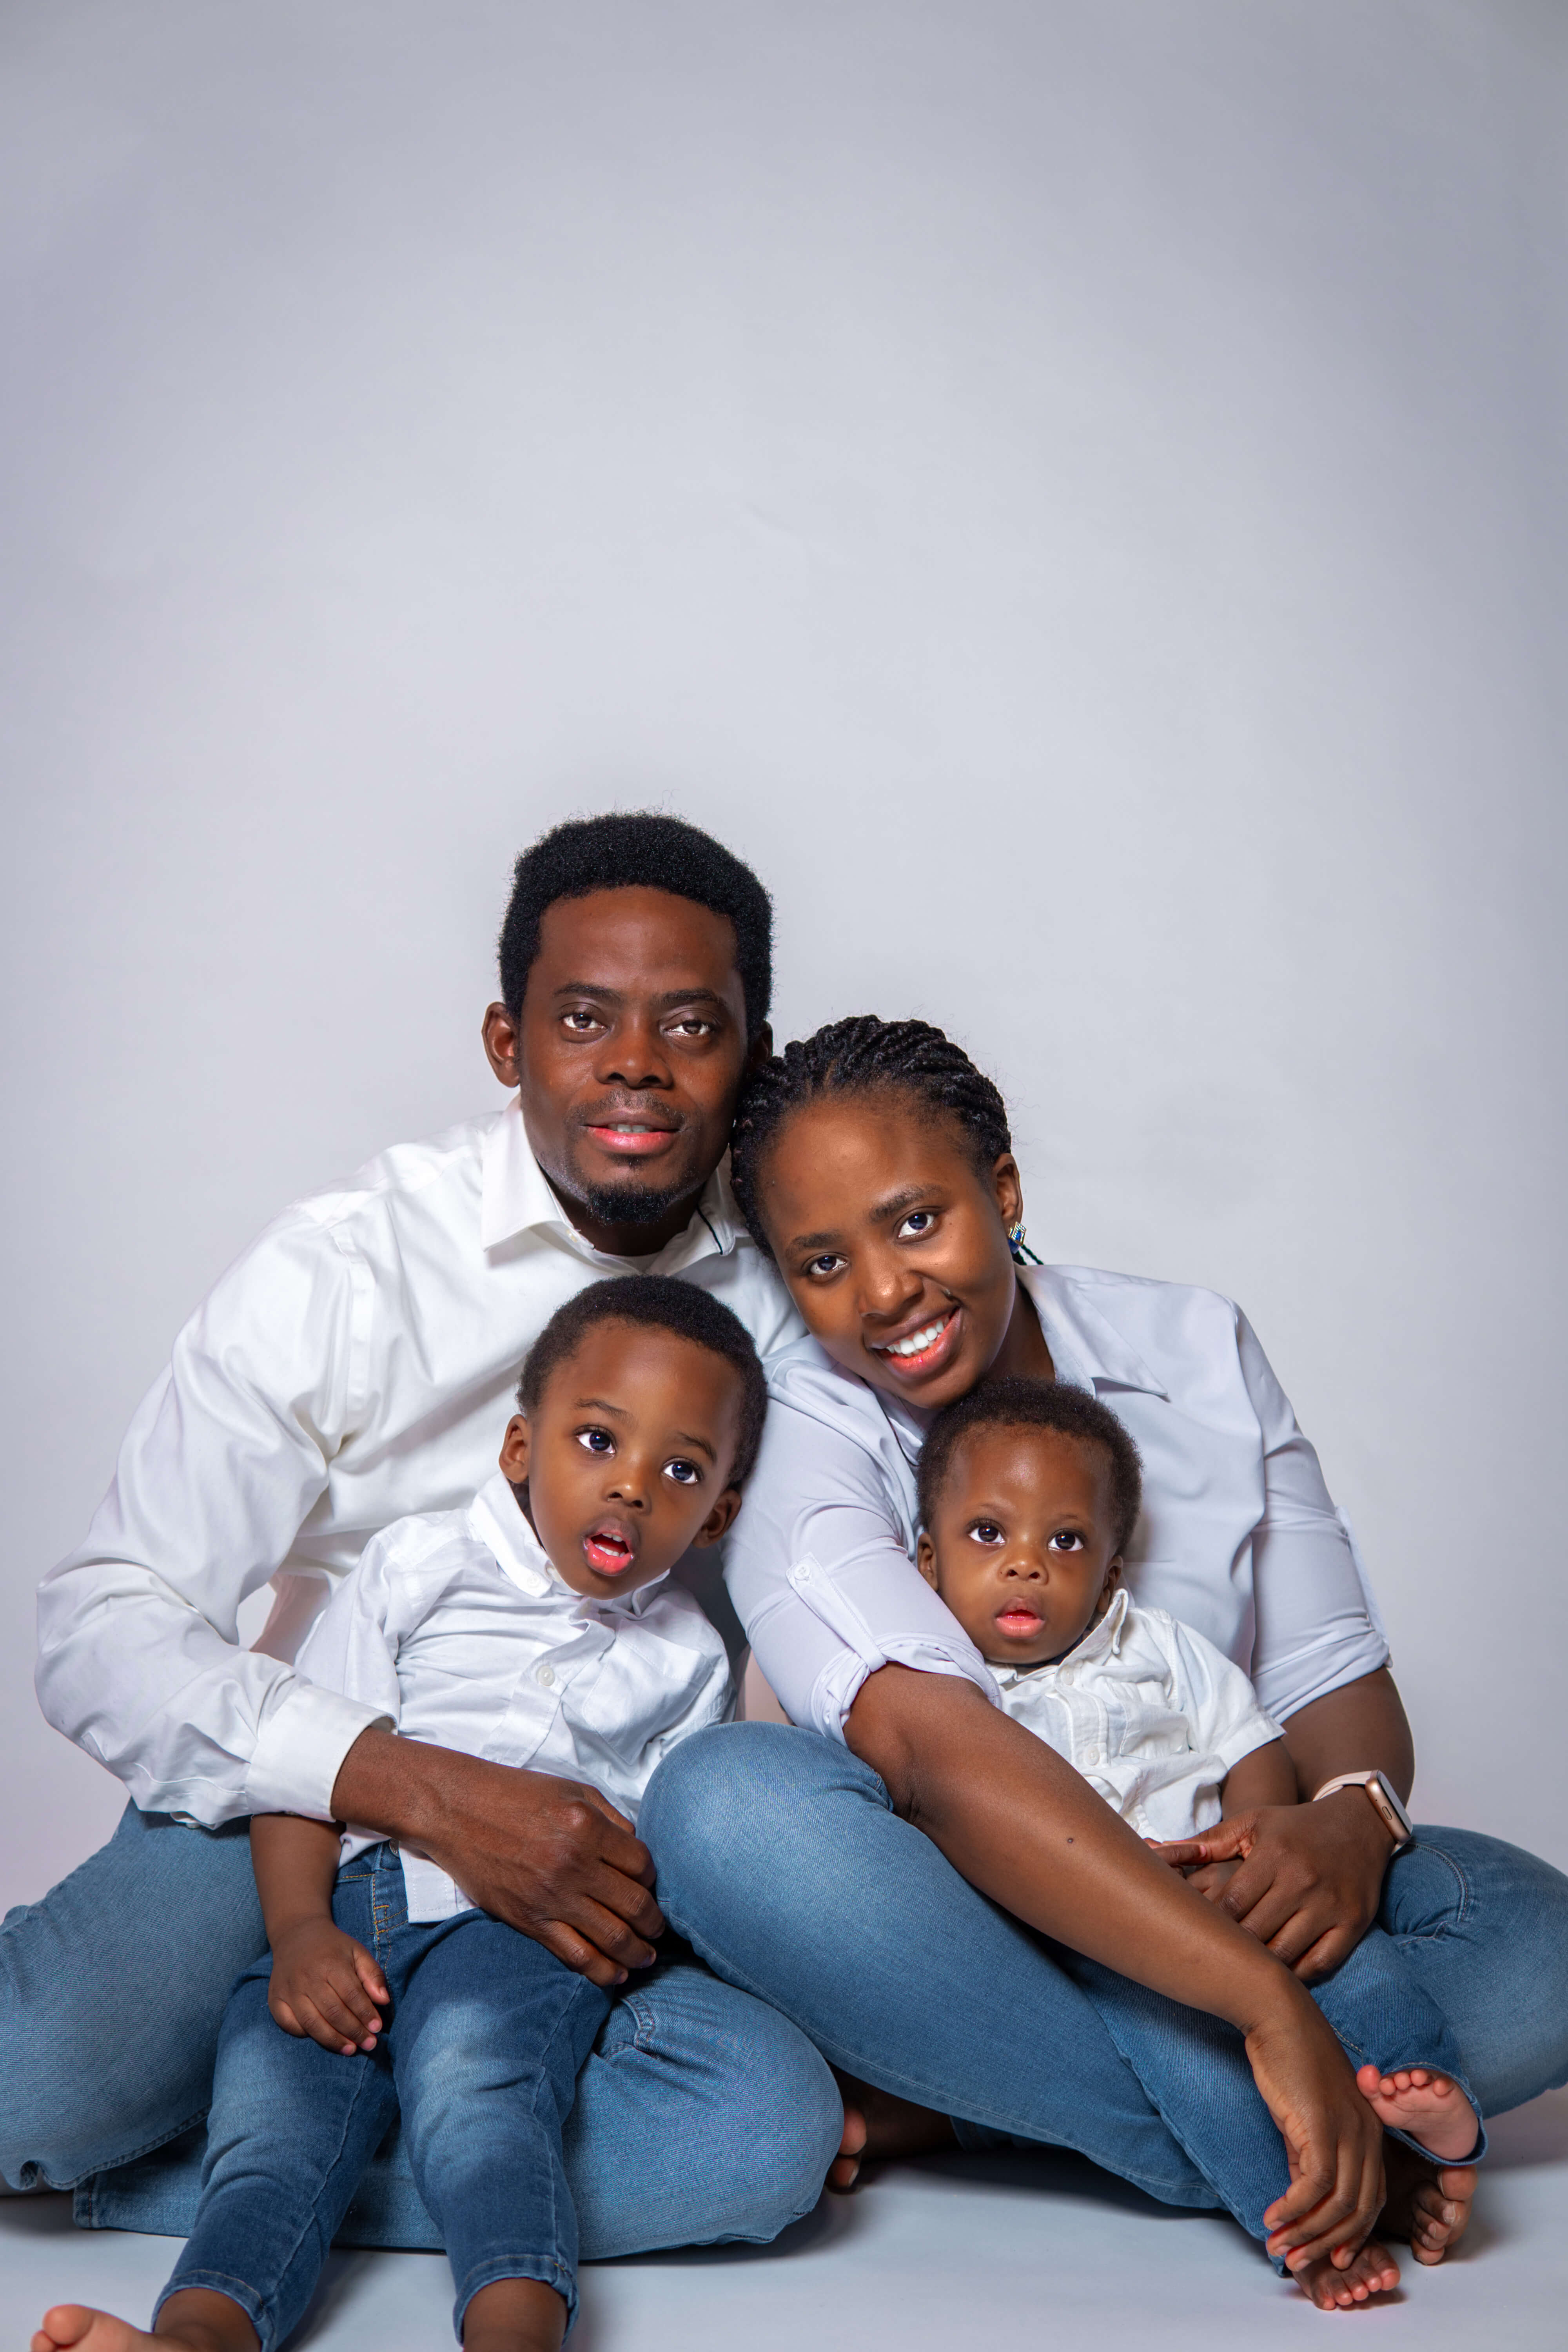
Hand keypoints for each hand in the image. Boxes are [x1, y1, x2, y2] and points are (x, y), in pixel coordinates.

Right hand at [269, 1917, 388, 2053]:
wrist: (296, 1935)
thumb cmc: (333, 1947)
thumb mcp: (357, 1952)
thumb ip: (372, 1974)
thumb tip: (384, 2001)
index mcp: (330, 1963)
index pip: (351, 1995)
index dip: (365, 2014)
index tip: (378, 2029)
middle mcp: (307, 1977)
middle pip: (333, 2012)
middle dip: (353, 2031)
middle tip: (369, 2044)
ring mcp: (289, 1990)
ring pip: (312, 2022)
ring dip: (333, 2040)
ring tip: (351, 2049)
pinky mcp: (275, 1999)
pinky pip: (289, 2024)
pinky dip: (305, 2034)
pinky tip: (322, 2038)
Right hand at [332, 1731, 664, 1990]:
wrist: (457, 1811)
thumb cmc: (516, 1795)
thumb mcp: (572, 1790)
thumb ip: (611, 1819)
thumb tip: (638, 1851)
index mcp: (588, 1828)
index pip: (642, 1866)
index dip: (652, 1880)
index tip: (649, 1886)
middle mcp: (574, 1865)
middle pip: (634, 1905)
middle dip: (654, 1923)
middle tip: (659, 1930)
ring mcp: (552, 1897)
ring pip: (612, 1937)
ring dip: (637, 1952)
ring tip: (646, 1957)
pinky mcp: (530, 1921)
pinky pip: (576, 1956)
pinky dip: (603, 1971)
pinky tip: (617, 1974)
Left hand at [1149, 1792, 1391, 1978]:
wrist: (1359, 1824)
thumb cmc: (1295, 1827)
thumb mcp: (1254, 1824)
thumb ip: (1210, 1842)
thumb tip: (1159, 1851)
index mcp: (1273, 1854)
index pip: (1231, 1903)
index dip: (1211, 1925)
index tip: (1197, 1935)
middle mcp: (1302, 1880)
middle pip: (1255, 1932)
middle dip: (1232, 1948)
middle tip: (1215, 1959)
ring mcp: (1330, 1905)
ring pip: (1285, 1953)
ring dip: (1261, 1966)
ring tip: (1242, 1970)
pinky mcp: (1354, 1924)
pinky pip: (1320, 1963)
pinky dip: (1297, 1974)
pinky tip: (1279, 1974)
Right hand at [1243, 1985, 1386, 2272]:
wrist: (1278, 2015)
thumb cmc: (1288, 2059)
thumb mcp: (1305, 2115)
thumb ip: (1308, 2154)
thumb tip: (1302, 2197)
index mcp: (1369, 2131)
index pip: (1370, 2199)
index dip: (1351, 2234)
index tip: (1326, 2256)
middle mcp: (1367, 2135)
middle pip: (1359, 2211)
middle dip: (1328, 2245)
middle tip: (1297, 2261)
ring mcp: (1349, 2131)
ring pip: (1339, 2206)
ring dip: (1307, 2234)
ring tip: (1279, 2246)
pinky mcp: (1323, 2127)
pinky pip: (1314, 2187)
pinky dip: (1294, 2210)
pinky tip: (1273, 2218)